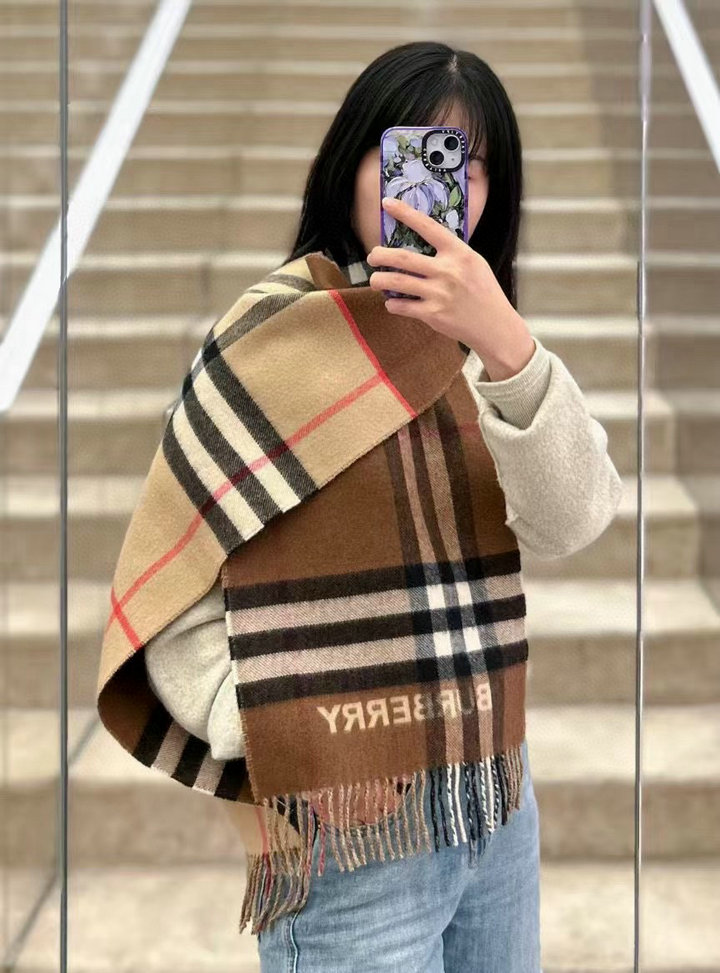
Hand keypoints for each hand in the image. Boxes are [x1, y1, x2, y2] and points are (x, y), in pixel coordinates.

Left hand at [367, 196, 535, 379]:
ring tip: (374, 280)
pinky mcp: (433, 314)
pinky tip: (392, 303)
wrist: (494, 326)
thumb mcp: (475, 263)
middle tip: (372, 256)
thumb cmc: (484, 292)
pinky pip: (402, 307)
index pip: (428, 227)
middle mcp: (447, 271)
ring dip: (379, 280)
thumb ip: (452, 253)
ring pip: (396, 283)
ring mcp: (439, 294)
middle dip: (380, 255)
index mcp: (459, 253)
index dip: (405, 213)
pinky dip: (392, 305)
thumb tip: (424, 242)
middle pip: (402, 258)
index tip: (387, 203)